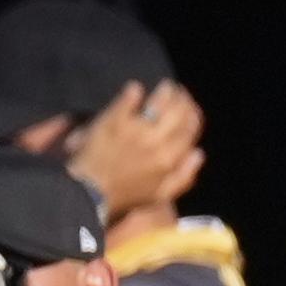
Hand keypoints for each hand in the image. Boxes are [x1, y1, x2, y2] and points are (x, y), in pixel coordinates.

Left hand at [66, 80, 204, 223]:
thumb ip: (183, 176)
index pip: (190, 128)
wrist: (86, 194)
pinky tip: (135, 88)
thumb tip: (199, 153)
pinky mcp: (113, 122)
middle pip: (178, 112)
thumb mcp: (159, 195)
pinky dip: (133, 92)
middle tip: (179, 92)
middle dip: (183, 99)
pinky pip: (128, 100)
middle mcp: (156, 142)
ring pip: (159, 102)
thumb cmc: (122, 197)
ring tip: (165, 87)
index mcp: (169, 159)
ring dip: (165, 92)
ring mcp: (134, 130)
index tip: (190, 108)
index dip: (193, 115)